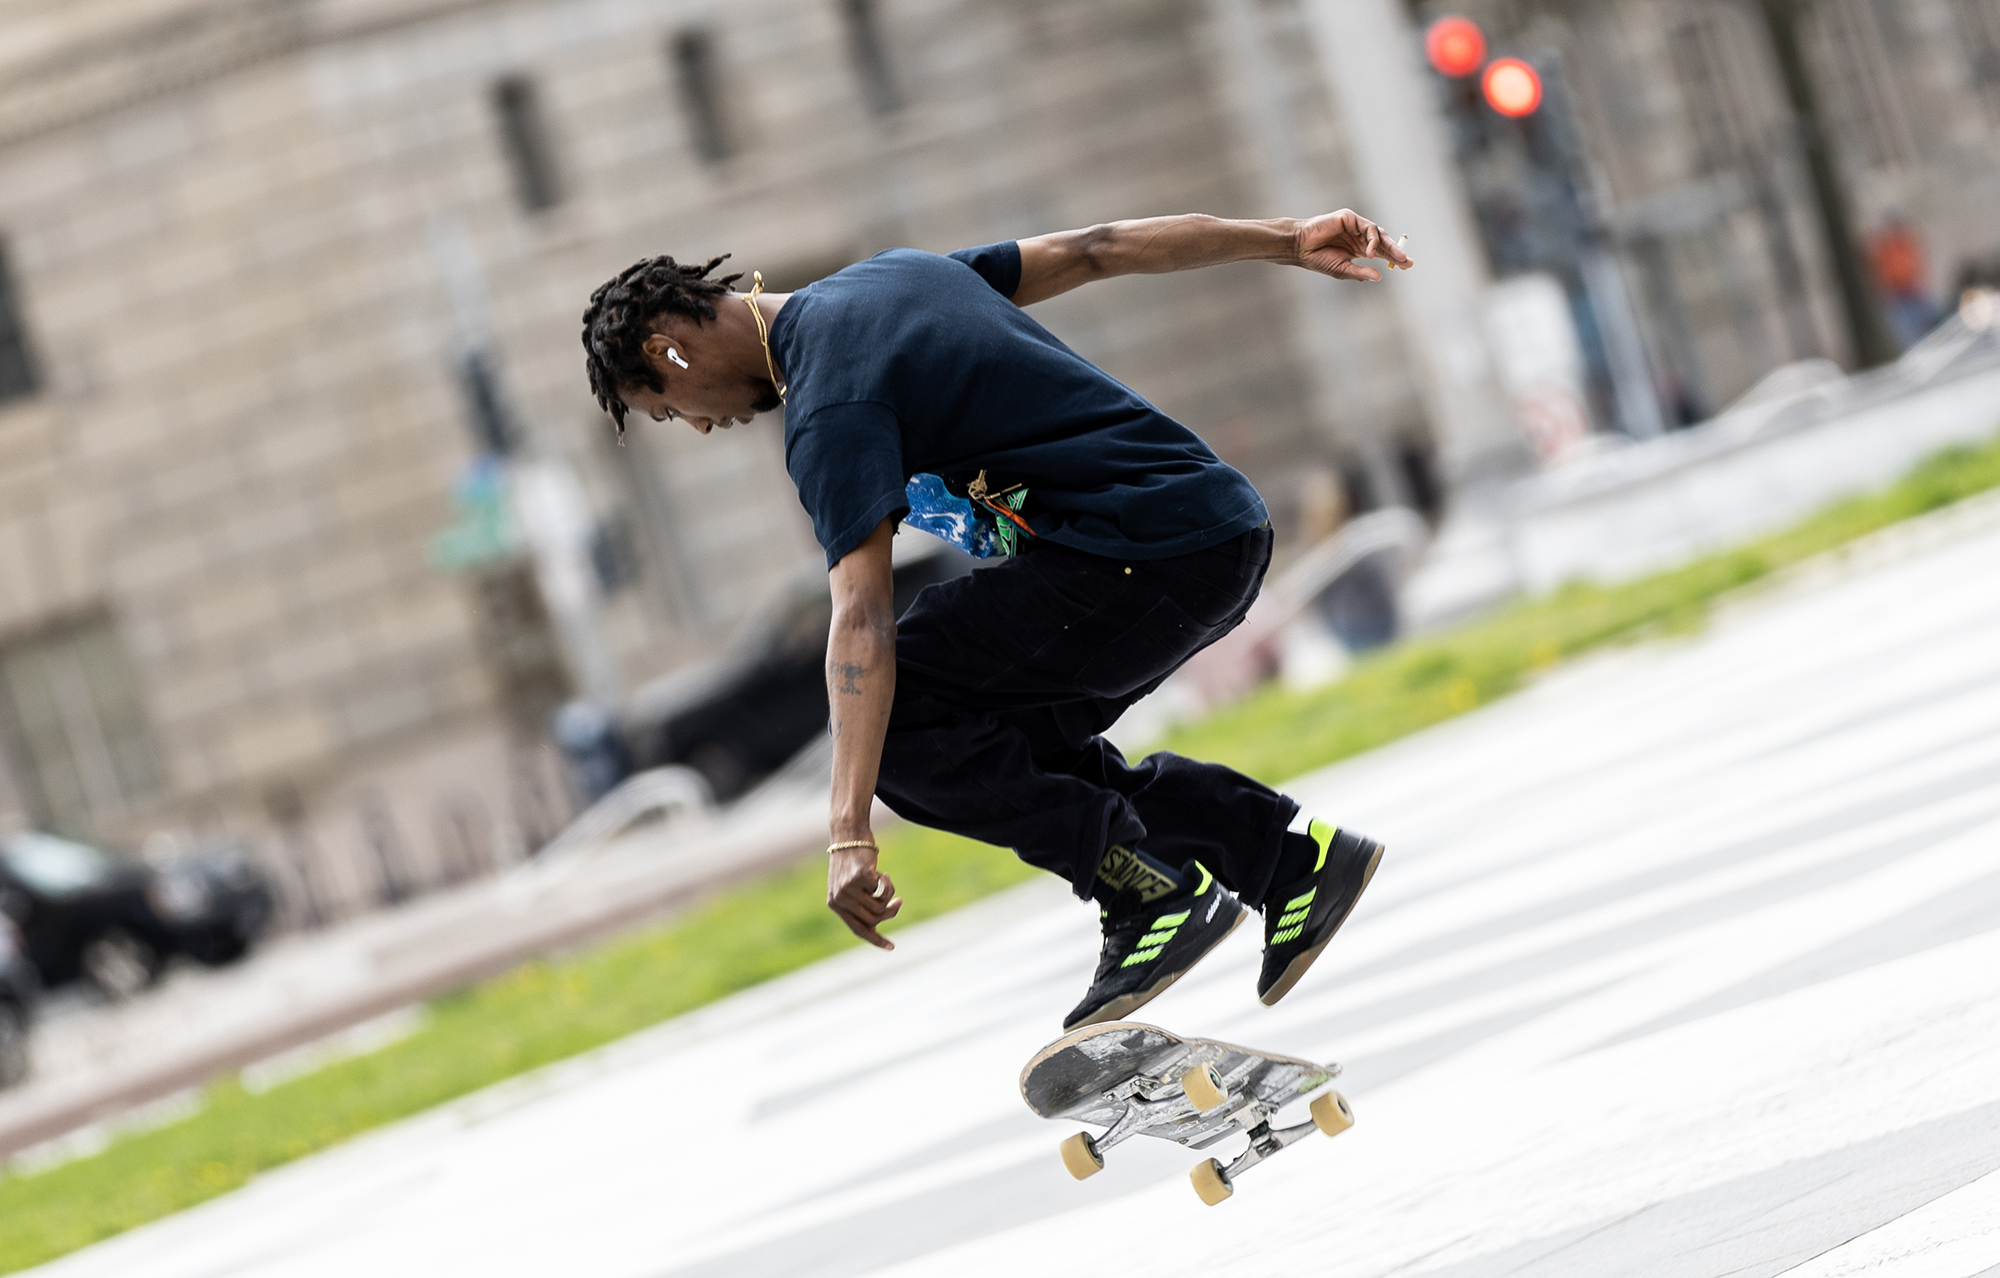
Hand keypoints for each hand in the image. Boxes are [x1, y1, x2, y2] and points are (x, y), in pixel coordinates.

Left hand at [827, 839, 901, 950]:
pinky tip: (882, 872)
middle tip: (899, 902)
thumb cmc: (852, 861)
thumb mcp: (850, 886)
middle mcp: (839, 899)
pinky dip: (888, 883)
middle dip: (890, 912)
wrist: (849, 834)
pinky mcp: (861, 878)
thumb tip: (875, 927)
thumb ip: (858, 905)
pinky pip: (884, 891)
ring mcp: (849, 889)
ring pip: (881, 907)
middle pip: (874, 919)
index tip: (892, 947)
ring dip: (889, 895)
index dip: (876, 940)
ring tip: (885, 881)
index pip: (858, 930)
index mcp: (834, 904)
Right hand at [1293, 210, 1413, 281]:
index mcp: (1357, 248)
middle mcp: (1358, 236)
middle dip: (1396, 252)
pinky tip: (1370, 253)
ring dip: (1388, 247)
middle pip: (1383, 242)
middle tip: (1407, 262)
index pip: (1380, 252)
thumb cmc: (1318, 259)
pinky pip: (1368, 228)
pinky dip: (1372, 240)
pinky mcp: (1350, 218)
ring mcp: (1355, 226)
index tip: (1406, 266)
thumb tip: (1379, 276)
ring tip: (1397, 259)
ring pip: (1378, 234)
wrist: (1300, 247)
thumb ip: (1360, 273)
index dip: (1393, 258)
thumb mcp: (1342, 269)